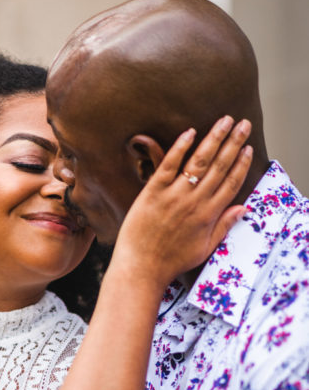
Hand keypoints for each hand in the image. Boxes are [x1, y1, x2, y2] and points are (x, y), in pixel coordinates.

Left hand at [112, 115, 252, 293]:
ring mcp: (174, 195)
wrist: (141, 269)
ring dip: (214, 138)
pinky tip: (190, 132)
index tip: (248, 148)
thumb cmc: (171, 262)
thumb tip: (242, 208)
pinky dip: (180, 147)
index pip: (231, 183)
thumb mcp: (203, 249)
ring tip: (225, 120)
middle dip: (234, 142)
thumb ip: (223, 226)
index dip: (241, 164)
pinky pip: (169, 164)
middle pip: (220, 166)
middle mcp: (195, 202)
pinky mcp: (153, 192)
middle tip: (243, 123)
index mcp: (209, 215)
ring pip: (199, 161)